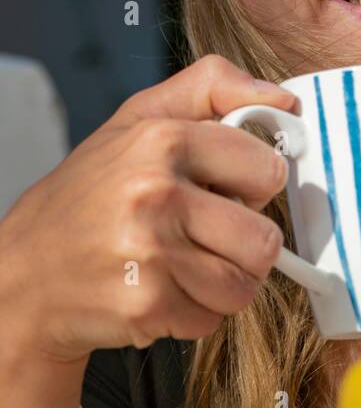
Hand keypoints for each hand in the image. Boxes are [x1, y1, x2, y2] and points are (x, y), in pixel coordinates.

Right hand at [0, 55, 297, 364]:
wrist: (28, 273)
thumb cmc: (93, 195)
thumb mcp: (140, 118)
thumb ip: (213, 88)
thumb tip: (285, 100)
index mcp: (161, 139)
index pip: (268, 168)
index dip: (254, 185)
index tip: (227, 190)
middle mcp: (155, 193)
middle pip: (264, 239)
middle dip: (243, 246)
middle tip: (205, 236)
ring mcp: (150, 253)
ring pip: (244, 285)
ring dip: (221, 284)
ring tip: (181, 265)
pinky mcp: (147, 305)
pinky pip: (212, 319)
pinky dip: (193, 313)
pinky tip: (159, 290)